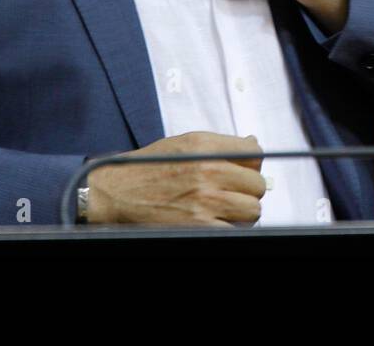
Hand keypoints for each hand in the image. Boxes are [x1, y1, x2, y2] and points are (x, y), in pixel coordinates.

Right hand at [86, 132, 264, 225]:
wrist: (115, 193)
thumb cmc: (149, 168)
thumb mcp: (185, 144)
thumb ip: (222, 144)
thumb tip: (253, 146)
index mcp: (206, 147)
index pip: (255, 155)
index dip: (252, 165)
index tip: (243, 172)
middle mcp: (208, 171)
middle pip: (258, 185)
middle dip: (247, 191)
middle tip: (231, 194)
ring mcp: (205, 200)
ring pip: (252, 209)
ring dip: (241, 213)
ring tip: (223, 210)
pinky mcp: (200, 226)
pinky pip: (235, 230)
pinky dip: (228, 229)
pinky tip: (214, 223)